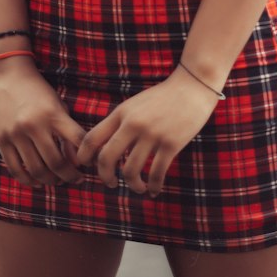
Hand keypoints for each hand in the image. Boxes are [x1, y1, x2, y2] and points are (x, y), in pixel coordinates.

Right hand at [0, 60, 85, 187]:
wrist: (8, 75)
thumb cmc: (38, 90)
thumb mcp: (57, 104)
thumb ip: (67, 129)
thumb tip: (76, 160)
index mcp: (53, 114)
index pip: (77, 142)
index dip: (86, 158)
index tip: (89, 165)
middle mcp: (34, 125)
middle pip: (56, 163)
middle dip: (69, 176)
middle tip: (75, 179)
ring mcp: (16, 134)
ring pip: (36, 170)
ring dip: (50, 181)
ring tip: (57, 180)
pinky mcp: (2, 140)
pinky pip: (16, 169)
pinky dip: (28, 180)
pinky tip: (37, 181)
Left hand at [76, 68, 220, 195]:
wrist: (192, 86)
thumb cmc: (163, 97)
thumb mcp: (136, 104)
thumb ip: (121, 121)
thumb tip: (105, 146)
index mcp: (121, 113)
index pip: (92, 137)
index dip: (84, 156)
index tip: (88, 166)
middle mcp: (133, 124)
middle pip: (106, 158)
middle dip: (105, 176)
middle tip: (110, 183)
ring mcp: (152, 134)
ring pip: (130, 170)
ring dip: (133, 185)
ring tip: (138, 188)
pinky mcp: (171, 143)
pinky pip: (156, 173)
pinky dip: (153, 186)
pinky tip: (154, 190)